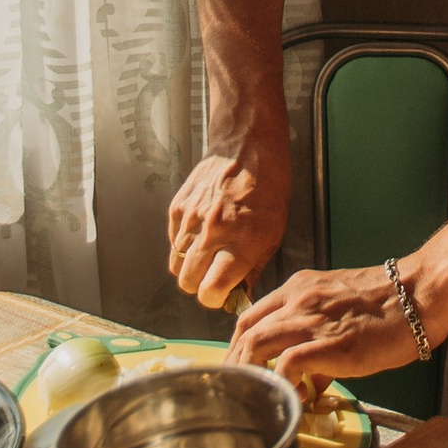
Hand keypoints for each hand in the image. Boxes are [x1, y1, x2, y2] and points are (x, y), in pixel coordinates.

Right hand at [167, 137, 290, 308]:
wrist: (246, 148)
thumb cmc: (268, 187)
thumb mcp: (274, 232)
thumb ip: (254, 267)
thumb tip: (241, 293)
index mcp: (241, 241)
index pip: (211, 291)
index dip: (215, 299)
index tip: (222, 295)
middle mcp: (213, 232)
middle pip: (188, 282)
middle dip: (200, 286)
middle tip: (214, 276)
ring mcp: (192, 219)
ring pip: (176, 264)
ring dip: (189, 267)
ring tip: (207, 254)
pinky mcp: (178, 207)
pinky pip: (173, 241)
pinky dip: (184, 245)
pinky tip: (201, 233)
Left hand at [231, 261, 434, 389]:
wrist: (418, 293)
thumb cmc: (387, 305)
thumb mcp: (341, 314)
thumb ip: (318, 341)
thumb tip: (310, 381)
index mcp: (298, 289)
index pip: (250, 316)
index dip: (237, 346)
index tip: (239, 368)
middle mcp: (297, 300)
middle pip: (244, 331)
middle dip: (235, 364)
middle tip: (240, 391)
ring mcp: (311, 320)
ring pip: (256, 344)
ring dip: (251, 374)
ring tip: (258, 397)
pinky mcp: (329, 344)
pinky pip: (287, 364)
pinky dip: (282, 384)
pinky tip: (293, 400)